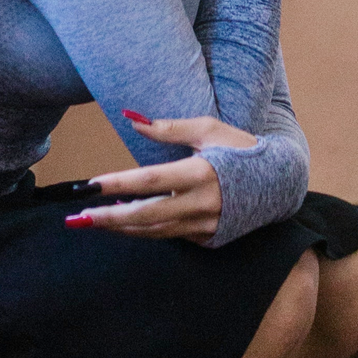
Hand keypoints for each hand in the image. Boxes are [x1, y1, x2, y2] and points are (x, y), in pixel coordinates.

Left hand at [65, 113, 253, 240]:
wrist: (279, 183)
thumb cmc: (241, 149)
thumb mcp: (209, 129)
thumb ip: (169, 128)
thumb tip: (133, 118)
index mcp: (202, 173)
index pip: (151, 180)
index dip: (119, 184)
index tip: (90, 185)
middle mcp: (202, 204)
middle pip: (146, 215)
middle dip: (109, 218)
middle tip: (78, 219)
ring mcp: (205, 226)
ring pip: (154, 230)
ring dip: (121, 227)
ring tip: (92, 221)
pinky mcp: (206, 238)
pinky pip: (168, 236)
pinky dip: (144, 230)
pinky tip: (124, 223)